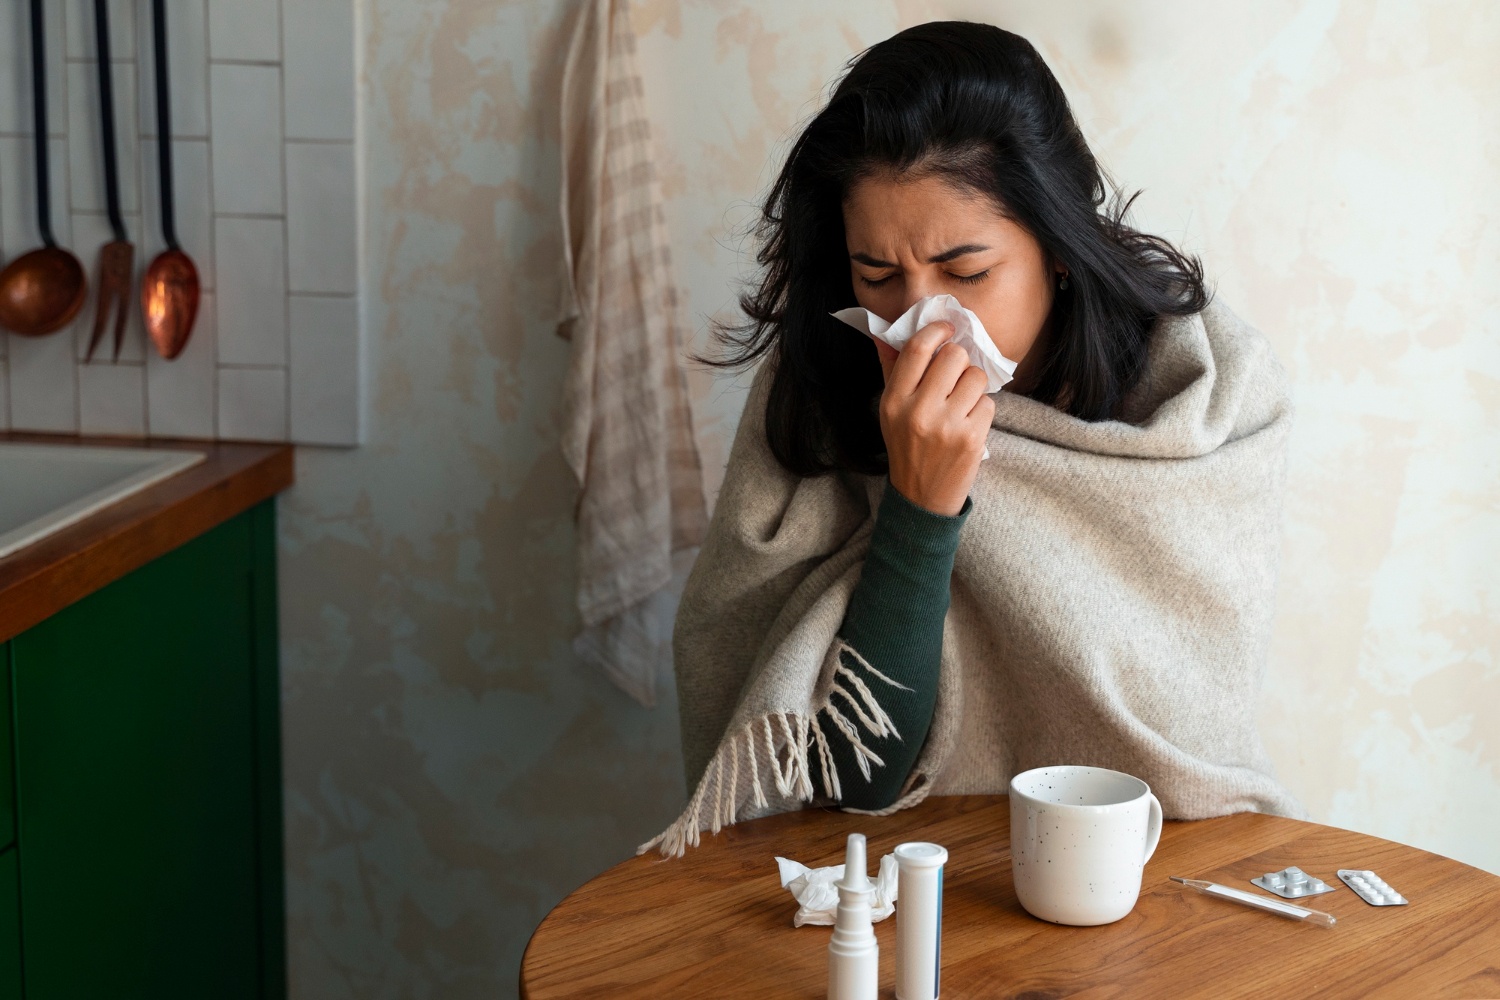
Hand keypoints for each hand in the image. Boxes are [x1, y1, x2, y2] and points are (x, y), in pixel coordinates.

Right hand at [873, 320, 994, 515]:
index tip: (947, 329)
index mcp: (894, 401)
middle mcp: (918, 411)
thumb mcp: (890, 411)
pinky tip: (969, 422)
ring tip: (962, 401)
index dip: (936, 330)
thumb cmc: (906, 447)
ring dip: (973, 385)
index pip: (917, 349)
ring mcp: (947, 426)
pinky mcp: (971, 438)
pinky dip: (982, 409)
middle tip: (955, 374)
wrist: (922, 497)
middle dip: (960, 360)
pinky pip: (989, 402)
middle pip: (954, 356)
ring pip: (976, 377)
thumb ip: (890, 371)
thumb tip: (885, 335)